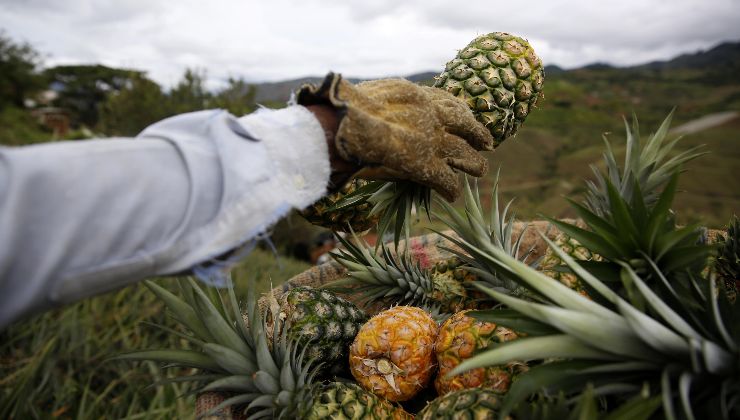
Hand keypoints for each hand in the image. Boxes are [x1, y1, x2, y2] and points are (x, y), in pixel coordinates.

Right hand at [297, 73, 492, 200]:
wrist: (346, 123)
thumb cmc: (346, 108)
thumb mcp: (367, 95)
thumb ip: (379, 102)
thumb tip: (368, 105)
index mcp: (416, 95)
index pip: (445, 100)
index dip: (457, 109)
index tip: (464, 112)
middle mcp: (431, 116)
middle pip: (463, 123)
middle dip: (476, 132)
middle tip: (486, 141)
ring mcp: (432, 141)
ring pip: (463, 153)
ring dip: (474, 162)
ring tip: (480, 169)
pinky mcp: (428, 166)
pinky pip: (446, 180)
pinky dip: (451, 189)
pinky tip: (453, 196)